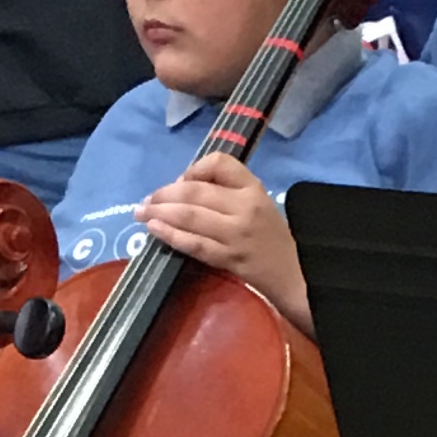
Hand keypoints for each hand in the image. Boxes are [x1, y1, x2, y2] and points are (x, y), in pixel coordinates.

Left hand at [132, 151, 307, 327]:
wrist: (294, 274)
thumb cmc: (270, 236)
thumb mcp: (256, 202)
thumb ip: (225, 190)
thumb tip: (182, 186)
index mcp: (252, 188)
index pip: (218, 163)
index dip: (192, 169)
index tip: (180, 181)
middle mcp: (244, 207)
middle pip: (195, 192)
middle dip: (164, 194)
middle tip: (146, 200)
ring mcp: (235, 234)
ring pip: (190, 217)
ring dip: (160, 213)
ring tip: (141, 212)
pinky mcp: (228, 259)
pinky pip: (194, 244)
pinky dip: (171, 235)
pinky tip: (154, 229)